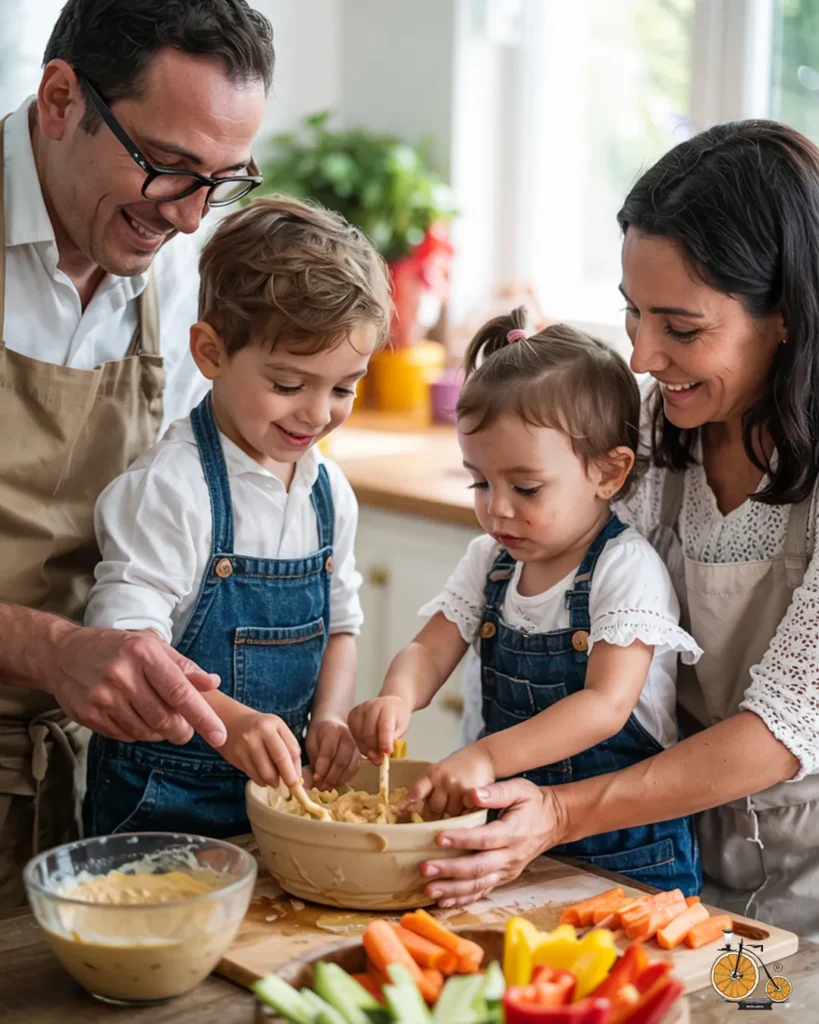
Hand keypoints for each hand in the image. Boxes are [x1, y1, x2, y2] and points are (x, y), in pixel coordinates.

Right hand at [53, 626, 225, 745]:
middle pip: (165, 719)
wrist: (64, 654)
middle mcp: (122, 675)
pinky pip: (126, 736)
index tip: (219, 735)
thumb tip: (213, 683)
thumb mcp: (152, 645)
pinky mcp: (89, 715)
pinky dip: (138, 733)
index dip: (203, 717)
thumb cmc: (117, 648)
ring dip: (159, 732)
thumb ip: (184, 666)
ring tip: (157, 717)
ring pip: (146, 732)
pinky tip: (134, 716)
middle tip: (184, 729)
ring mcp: (103, 697)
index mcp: (143, 653)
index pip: (180, 692)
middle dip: (182, 730)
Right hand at [220, 708, 302, 787]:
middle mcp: (256, 734)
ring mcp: (244, 745)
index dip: (294, 770)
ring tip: (275, 780)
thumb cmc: (262, 728)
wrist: (233, 722)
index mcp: (271, 725)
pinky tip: (262, 775)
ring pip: (263, 773)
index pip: (287, 752)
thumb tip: (297, 775)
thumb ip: (290, 748)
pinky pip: (252, 775)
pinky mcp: (235, 756)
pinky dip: (261, 780)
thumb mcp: (279, 729)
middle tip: (290, 786)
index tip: (298, 782)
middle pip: (277, 762)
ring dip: (272, 782)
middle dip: (286, 778)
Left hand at [306, 715, 360, 789]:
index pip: (329, 752)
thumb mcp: (312, 741)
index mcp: (333, 729)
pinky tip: (335, 783)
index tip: (315, 779)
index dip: (322, 768)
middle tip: (320, 787)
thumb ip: (315, 758)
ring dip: (337, 781)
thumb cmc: (320, 733)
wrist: (333, 722)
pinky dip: (345, 779)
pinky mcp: (360, 754)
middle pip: (341, 761)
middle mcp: (348, 736)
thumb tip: (318, 780)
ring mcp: (356, 745)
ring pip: (350, 767)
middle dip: (330, 777)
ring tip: (326, 787)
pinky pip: (355, 770)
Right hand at [347, 695, 411, 763]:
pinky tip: (367, 745)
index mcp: (388, 707)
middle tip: (380, 760)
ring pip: (359, 734)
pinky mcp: (352, 714)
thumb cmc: (397, 716)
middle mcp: (372, 705)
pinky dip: (360, 743)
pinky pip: (353, 733)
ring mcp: (360, 709)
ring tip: (375, 754)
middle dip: (374, 748)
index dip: (385, 741)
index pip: (384, 725)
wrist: (390, 704)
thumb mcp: (402, 727)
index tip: (386, 753)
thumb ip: (394, 739)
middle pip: (369, 732)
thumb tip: (385, 753)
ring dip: (366, 748)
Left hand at [403, 745, 496, 818]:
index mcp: (432, 774)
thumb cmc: (459, 766)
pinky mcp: (471, 794)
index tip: (396, 811)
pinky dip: (466, 813)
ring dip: (453, 814)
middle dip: (436, 815)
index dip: (406, 803)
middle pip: (434, 808)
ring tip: (459, 804)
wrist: (483, 756)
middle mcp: (443, 780)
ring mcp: (457, 787)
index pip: (416, 791)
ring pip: (450, 814)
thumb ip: (430, 786)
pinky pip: (465, 813)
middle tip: (440, 815)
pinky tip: (468, 806)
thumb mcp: (440, 770)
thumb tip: (414, 808)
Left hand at [420, 779, 561, 907]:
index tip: (438, 837)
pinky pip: (482, 892)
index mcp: (513, 833)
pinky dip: (463, 899)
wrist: (554, 822)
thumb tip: (473, 793)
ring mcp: (507, 871)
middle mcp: (510, 857)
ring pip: (478, 885)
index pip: (484, 838)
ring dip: (452, 889)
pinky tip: (444, 901)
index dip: (461, 839)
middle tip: (424, 869)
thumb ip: (496, 792)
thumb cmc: (533, 803)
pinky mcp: (504, 878)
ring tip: (428, 890)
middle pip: (478, 867)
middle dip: (450, 870)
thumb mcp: (519, 789)